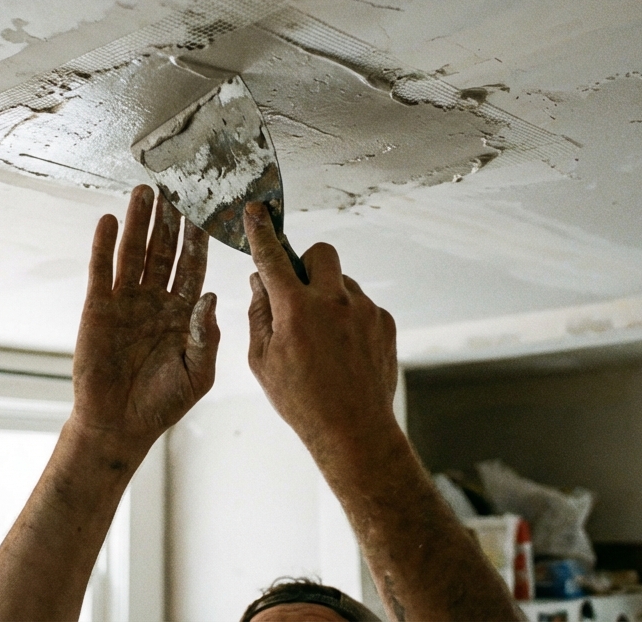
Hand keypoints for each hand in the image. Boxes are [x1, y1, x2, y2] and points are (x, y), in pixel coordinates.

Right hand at [71, 186, 218, 454]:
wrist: (120, 425)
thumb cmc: (163, 404)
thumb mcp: (198, 373)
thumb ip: (207, 335)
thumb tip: (210, 296)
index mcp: (182, 313)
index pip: (193, 266)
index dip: (198, 238)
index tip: (208, 208)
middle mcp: (155, 301)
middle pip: (164, 250)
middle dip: (169, 219)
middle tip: (176, 185)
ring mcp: (125, 302)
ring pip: (133, 252)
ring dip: (138, 222)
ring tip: (144, 191)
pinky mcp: (97, 308)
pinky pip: (101, 271)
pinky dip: (103, 245)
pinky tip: (108, 220)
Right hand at [244, 203, 397, 450]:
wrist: (354, 431)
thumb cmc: (301, 400)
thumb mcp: (262, 360)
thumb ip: (259, 314)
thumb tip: (260, 282)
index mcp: (296, 310)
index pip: (273, 258)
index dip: (260, 232)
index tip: (256, 210)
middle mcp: (334, 302)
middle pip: (321, 252)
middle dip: (307, 262)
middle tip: (299, 290)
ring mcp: (365, 311)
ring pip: (342, 282)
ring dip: (329, 297)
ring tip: (323, 341)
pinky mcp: (385, 323)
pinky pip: (362, 306)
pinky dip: (350, 319)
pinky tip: (343, 352)